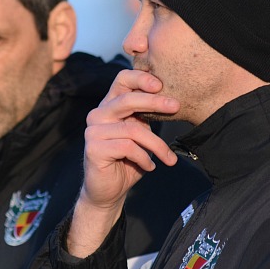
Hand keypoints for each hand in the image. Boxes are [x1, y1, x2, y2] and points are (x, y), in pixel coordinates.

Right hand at [68, 69, 179, 256]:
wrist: (109, 191)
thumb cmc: (128, 161)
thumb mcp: (140, 134)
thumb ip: (146, 117)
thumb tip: (171, 101)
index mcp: (110, 106)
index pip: (122, 80)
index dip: (140, 77)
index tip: (161, 84)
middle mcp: (98, 114)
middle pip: (127, 99)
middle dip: (154, 102)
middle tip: (176, 107)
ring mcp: (93, 131)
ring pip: (132, 129)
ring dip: (156, 144)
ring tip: (168, 158)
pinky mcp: (93, 148)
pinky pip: (127, 147)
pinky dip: (144, 158)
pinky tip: (150, 166)